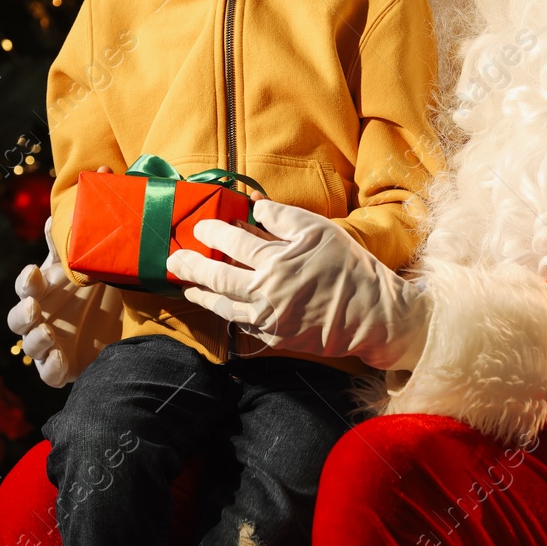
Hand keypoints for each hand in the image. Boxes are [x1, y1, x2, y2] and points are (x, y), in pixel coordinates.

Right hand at [7, 213, 124, 386]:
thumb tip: (54, 217)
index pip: (26, 287)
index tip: (34, 271)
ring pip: (29, 347)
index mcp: (45, 291)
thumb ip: (70, 246)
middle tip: (33, 306)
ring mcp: (50, 344)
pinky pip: (49, 373)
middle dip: (22, 314)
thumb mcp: (89, 265)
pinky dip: (50, 368)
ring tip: (47, 334)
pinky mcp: (63, 367)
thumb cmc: (100, 285)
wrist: (128, 320)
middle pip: (18, 320)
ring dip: (35, 341)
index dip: (27, 281)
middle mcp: (41, 318)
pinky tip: (59, 359)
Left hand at [167, 200, 430, 370]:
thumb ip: (283, 217)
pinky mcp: (275, 338)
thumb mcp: (320, 230)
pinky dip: (226, 314)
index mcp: (277, 262)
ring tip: (188, 287)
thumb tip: (255, 207)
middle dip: (192, 267)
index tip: (201, 227)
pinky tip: (221, 306)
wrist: (372, 314)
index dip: (213, 233)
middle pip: (218, 278)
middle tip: (174, 259)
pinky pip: (242, 326)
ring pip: (224, 307)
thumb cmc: (349, 267)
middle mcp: (266, 292)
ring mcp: (269, 319)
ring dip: (202, 295)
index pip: (233, 243)